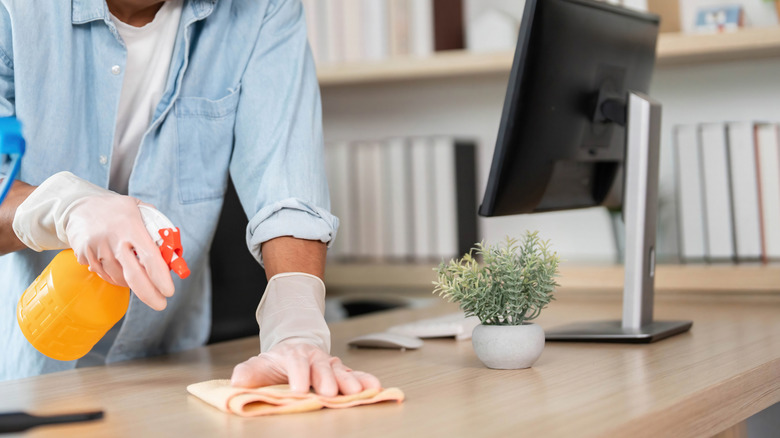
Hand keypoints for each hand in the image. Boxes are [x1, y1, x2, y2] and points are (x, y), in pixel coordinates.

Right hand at [65, 194, 173, 309]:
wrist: (79, 205)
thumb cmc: (117, 209)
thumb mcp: (141, 209)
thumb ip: (157, 228)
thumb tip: (172, 253)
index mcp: (131, 227)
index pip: (150, 257)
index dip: (160, 277)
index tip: (169, 291)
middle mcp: (113, 240)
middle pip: (133, 276)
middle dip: (149, 294)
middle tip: (161, 304)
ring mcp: (96, 249)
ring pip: (119, 278)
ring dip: (132, 282)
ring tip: (138, 273)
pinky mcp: (84, 256)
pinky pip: (105, 275)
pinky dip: (116, 277)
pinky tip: (120, 267)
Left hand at [230, 341, 380, 395]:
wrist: (296, 349)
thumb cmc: (278, 363)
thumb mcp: (261, 365)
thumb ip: (250, 372)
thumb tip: (236, 381)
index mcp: (294, 355)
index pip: (296, 362)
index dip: (298, 375)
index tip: (299, 389)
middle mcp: (315, 358)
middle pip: (322, 366)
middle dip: (327, 379)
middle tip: (329, 392)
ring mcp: (331, 365)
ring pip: (342, 370)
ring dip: (350, 381)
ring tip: (356, 392)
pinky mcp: (343, 373)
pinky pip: (356, 375)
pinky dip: (366, 381)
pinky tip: (374, 388)